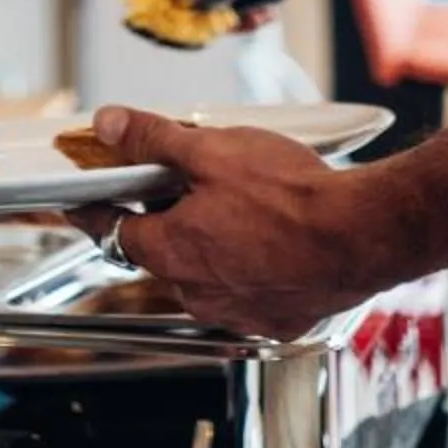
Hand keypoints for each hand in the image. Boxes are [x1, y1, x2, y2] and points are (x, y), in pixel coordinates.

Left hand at [70, 108, 409, 339]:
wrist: (363, 235)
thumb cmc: (293, 197)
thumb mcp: (210, 150)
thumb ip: (153, 139)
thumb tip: (109, 126)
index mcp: (169, 251)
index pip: (110, 230)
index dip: (95, 208)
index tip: (84, 199)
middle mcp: (194, 293)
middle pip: (160, 251)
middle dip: (165, 219)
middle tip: (187, 184)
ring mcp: (235, 313)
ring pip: (204, 275)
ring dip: (210, 245)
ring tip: (241, 207)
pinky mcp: (274, 321)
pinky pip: (246, 292)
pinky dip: (249, 268)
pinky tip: (272, 239)